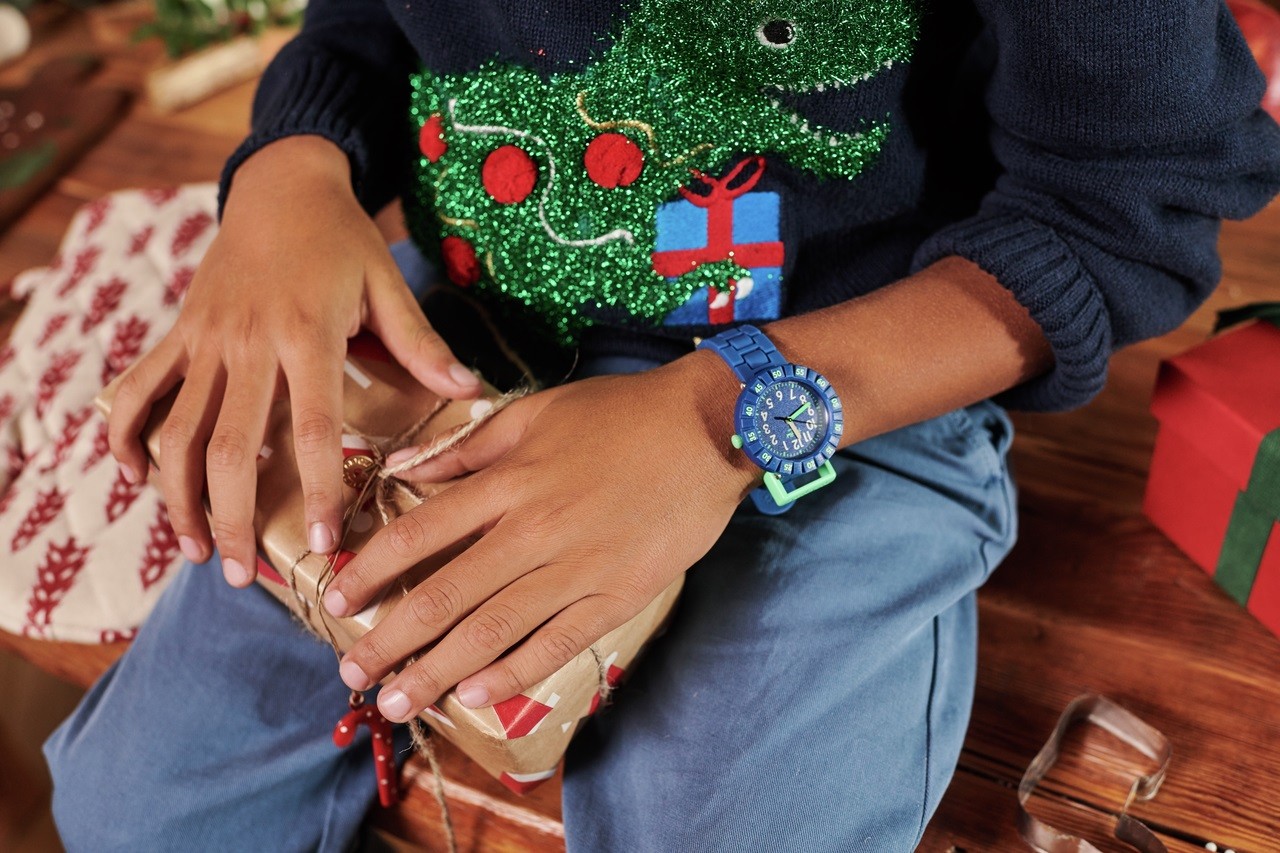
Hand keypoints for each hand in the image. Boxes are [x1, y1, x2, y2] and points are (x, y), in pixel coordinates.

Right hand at [108, 136, 480, 587]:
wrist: (279, 184)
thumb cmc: (342, 239)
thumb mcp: (388, 282)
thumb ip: (422, 343)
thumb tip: (472, 392)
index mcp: (306, 333)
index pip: (311, 428)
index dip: (318, 489)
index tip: (324, 542)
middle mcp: (247, 342)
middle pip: (229, 447)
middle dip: (235, 519)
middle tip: (246, 577)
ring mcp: (204, 339)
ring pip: (174, 430)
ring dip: (177, 497)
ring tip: (198, 550)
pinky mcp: (178, 334)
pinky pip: (138, 391)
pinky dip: (126, 436)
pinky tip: (136, 480)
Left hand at [323, 351, 758, 721]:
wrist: (709, 431)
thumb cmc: (620, 415)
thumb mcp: (536, 412)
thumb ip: (470, 446)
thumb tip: (408, 469)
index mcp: (508, 482)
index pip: (419, 534)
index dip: (371, 571)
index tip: (337, 601)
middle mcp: (532, 531)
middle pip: (444, 595)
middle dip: (390, 641)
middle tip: (353, 675)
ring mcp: (576, 570)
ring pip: (492, 631)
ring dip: (436, 672)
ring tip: (397, 702)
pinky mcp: (616, 597)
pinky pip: (556, 644)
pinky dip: (513, 673)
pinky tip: (476, 696)